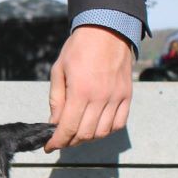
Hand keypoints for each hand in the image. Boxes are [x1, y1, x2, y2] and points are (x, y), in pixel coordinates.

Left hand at [45, 25, 134, 151]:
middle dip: (70, 141)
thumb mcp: (59, 70)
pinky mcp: (127, 95)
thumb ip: (57, 99)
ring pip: (103, 132)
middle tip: (61, 139)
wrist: (107, 30)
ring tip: (77, 133)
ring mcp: (116, 97)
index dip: (57, 142)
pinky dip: (107, 130)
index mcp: (80, 91)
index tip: (50, 147)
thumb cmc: (79, 48)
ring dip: (88, 138)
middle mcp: (101, 97)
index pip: (68, 128)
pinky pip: (120, 123)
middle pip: (85, 133)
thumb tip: (55, 123)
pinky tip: (97, 127)